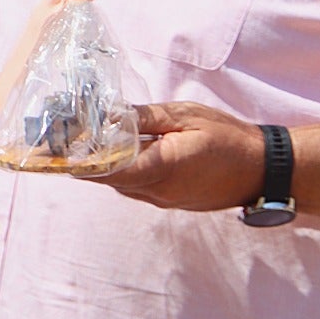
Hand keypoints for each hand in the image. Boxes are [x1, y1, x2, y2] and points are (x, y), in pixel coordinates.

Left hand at [77, 102, 263, 212]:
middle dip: (86, 160)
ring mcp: (165, 201)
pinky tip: (123, 151)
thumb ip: (144, 118)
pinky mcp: (172, 202)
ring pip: (122, 184)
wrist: (264, 171)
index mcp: (161, 169)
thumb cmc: (228, 137)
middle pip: (109, 178)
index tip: (54, 151)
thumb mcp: (185, 116)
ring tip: (87, 141)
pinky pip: (138, 187)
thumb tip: (108, 117)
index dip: (78, 161)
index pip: (108, 170)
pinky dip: (125, 172)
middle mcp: (158, 192)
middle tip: (63, 139)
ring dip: (106, 166)